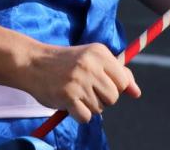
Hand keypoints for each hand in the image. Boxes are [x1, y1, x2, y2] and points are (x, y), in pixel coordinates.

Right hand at [22, 42, 140, 123]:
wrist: (32, 62)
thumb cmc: (66, 63)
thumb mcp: (92, 60)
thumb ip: (118, 73)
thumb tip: (137, 93)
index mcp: (99, 53)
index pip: (123, 81)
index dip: (114, 87)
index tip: (100, 83)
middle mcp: (90, 65)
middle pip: (113, 97)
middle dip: (102, 99)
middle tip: (86, 89)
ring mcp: (79, 81)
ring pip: (99, 109)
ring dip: (88, 107)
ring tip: (75, 93)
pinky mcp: (68, 96)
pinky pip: (86, 117)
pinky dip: (78, 115)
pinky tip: (69, 103)